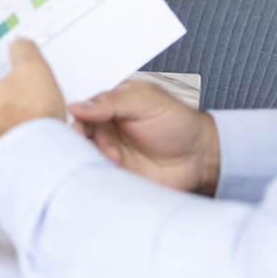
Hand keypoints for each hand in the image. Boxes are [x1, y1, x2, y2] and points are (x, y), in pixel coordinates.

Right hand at [68, 79, 221, 194]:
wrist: (201, 157)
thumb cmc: (178, 122)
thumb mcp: (146, 101)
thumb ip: (111, 102)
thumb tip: (77, 106)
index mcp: (109, 105)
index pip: (81, 109)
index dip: (75, 116)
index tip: (76, 124)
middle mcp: (105, 129)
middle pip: (78, 134)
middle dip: (82, 140)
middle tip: (95, 143)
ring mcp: (109, 152)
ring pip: (85, 156)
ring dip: (94, 158)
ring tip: (115, 159)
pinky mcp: (116, 174)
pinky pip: (98, 176)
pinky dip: (100, 176)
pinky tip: (114, 172)